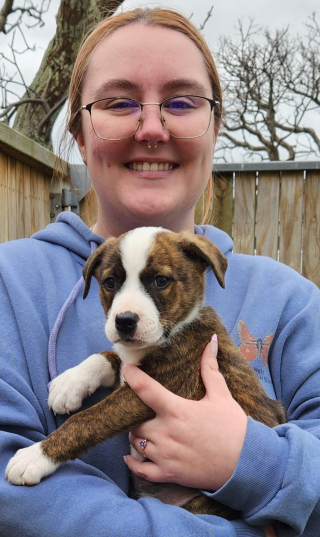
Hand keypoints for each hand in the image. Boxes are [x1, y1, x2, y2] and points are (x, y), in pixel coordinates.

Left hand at [122, 335, 246, 490]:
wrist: (246, 463)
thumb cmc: (234, 428)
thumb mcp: (222, 395)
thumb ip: (210, 368)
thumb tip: (210, 341)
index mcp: (177, 410)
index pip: (146, 389)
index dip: (133, 377)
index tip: (127, 369)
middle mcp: (166, 433)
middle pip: (135, 420)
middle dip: (134, 413)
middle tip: (138, 407)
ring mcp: (165, 455)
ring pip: (135, 442)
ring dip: (135, 434)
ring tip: (141, 428)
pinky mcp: (168, 473)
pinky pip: (141, 470)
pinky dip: (133, 462)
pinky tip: (131, 456)